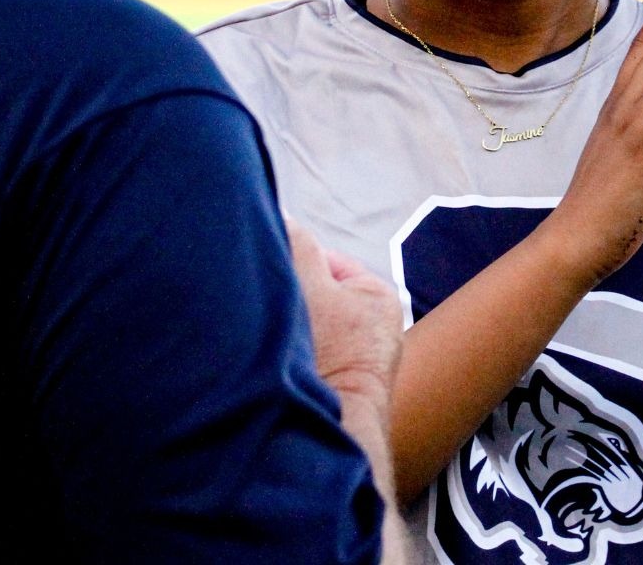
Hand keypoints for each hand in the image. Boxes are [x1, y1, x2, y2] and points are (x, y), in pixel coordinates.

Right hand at [288, 220, 401, 412]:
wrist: (334, 429)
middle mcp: (375, 329)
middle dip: (289, 299)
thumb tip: (280, 213)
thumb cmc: (329, 355)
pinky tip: (278, 364)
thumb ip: (296, 244)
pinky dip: (292, 358)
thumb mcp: (309, 285)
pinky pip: (309, 359)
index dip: (291, 264)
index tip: (269, 277)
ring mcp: (358, 362)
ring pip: (309, 328)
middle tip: (264, 308)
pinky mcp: (340, 389)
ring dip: (287, 331)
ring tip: (270, 339)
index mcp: (378, 296)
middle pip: (314, 296)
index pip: (323, 262)